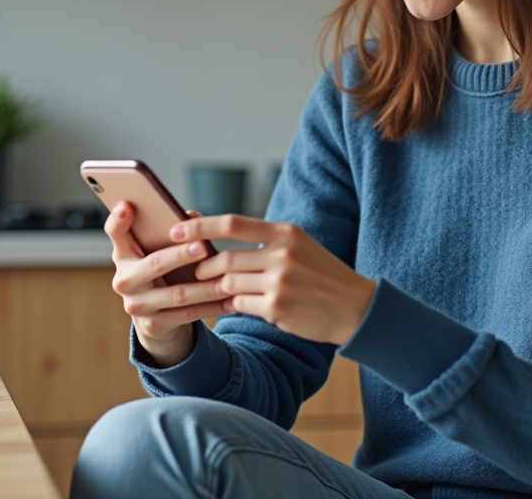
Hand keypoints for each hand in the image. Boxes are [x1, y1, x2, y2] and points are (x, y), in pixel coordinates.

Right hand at [103, 201, 229, 366]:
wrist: (154, 315)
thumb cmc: (161, 271)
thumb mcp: (159, 251)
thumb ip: (171, 231)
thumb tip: (193, 216)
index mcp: (124, 254)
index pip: (115, 233)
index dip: (119, 220)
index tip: (128, 205)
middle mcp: (124, 280)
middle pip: (154, 264)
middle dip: (180, 255)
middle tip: (203, 247)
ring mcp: (136, 305)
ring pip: (177, 294)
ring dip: (206, 286)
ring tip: (229, 278)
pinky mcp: (152, 325)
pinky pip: (187, 315)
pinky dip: (211, 308)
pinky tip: (231, 301)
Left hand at [178, 215, 375, 345]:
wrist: (355, 306)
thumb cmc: (322, 275)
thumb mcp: (299, 245)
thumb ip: (265, 240)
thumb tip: (220, 237)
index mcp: (285, 232)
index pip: (231, 223)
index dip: (199, 226)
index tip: (176, 229)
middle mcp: (282, 254)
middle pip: (224, 259)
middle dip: (204, 268)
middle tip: (197, 273)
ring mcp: (280, 282)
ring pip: (228, 284)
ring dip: (220, 290)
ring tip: (219, 291)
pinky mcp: (277, 308)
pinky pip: (240, 305)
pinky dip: (236, 306)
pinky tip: (246, 305)